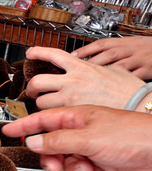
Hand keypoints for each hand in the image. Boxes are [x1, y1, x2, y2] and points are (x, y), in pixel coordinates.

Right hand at [2, 105, 151, 170]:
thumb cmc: (133, 136)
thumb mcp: (88, 138)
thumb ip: (57, 141)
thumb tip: (33, 141)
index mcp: (77, 116)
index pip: (42, 120)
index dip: (24, 126)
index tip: (7, 130)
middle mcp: (83, 130)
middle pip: (53, 145)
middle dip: (52, 158)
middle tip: (55, 165)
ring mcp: (93, 146)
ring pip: (67, 161)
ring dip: (73, 170)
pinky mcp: (103, 161)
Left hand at [25, 46, 145, 109]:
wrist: (140, 104)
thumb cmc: (131, 90)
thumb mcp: (113, 69)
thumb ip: (96, 68)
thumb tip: (91, 67)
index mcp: (82, 67)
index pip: (52, 54)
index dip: (37, 52)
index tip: (30, 53)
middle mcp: (74, 81)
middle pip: (37, 81)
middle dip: (31, 87)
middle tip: (34, 91)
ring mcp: (71, 99)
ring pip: (41, 102)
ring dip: (41, 105)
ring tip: (47, 106)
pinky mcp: (73, 115)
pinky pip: (53, 117)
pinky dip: (52, 118)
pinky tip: (57, 118)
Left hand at [72, 36, 151, 79]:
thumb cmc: (147, 49)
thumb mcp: (130, 44)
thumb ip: (112, 50)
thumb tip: (87, 57)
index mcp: (124, 42)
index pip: (102, 43)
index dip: (86, 49)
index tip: (72, 55)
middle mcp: (131, 49)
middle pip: (108, 55)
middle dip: (91, 64)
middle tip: (77, 72)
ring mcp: (139, 60)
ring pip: (119, 67)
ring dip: (104, 75)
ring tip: (89, 84)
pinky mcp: (147, 70)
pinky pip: (132, 77)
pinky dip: (120, 83)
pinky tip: (109, 90)